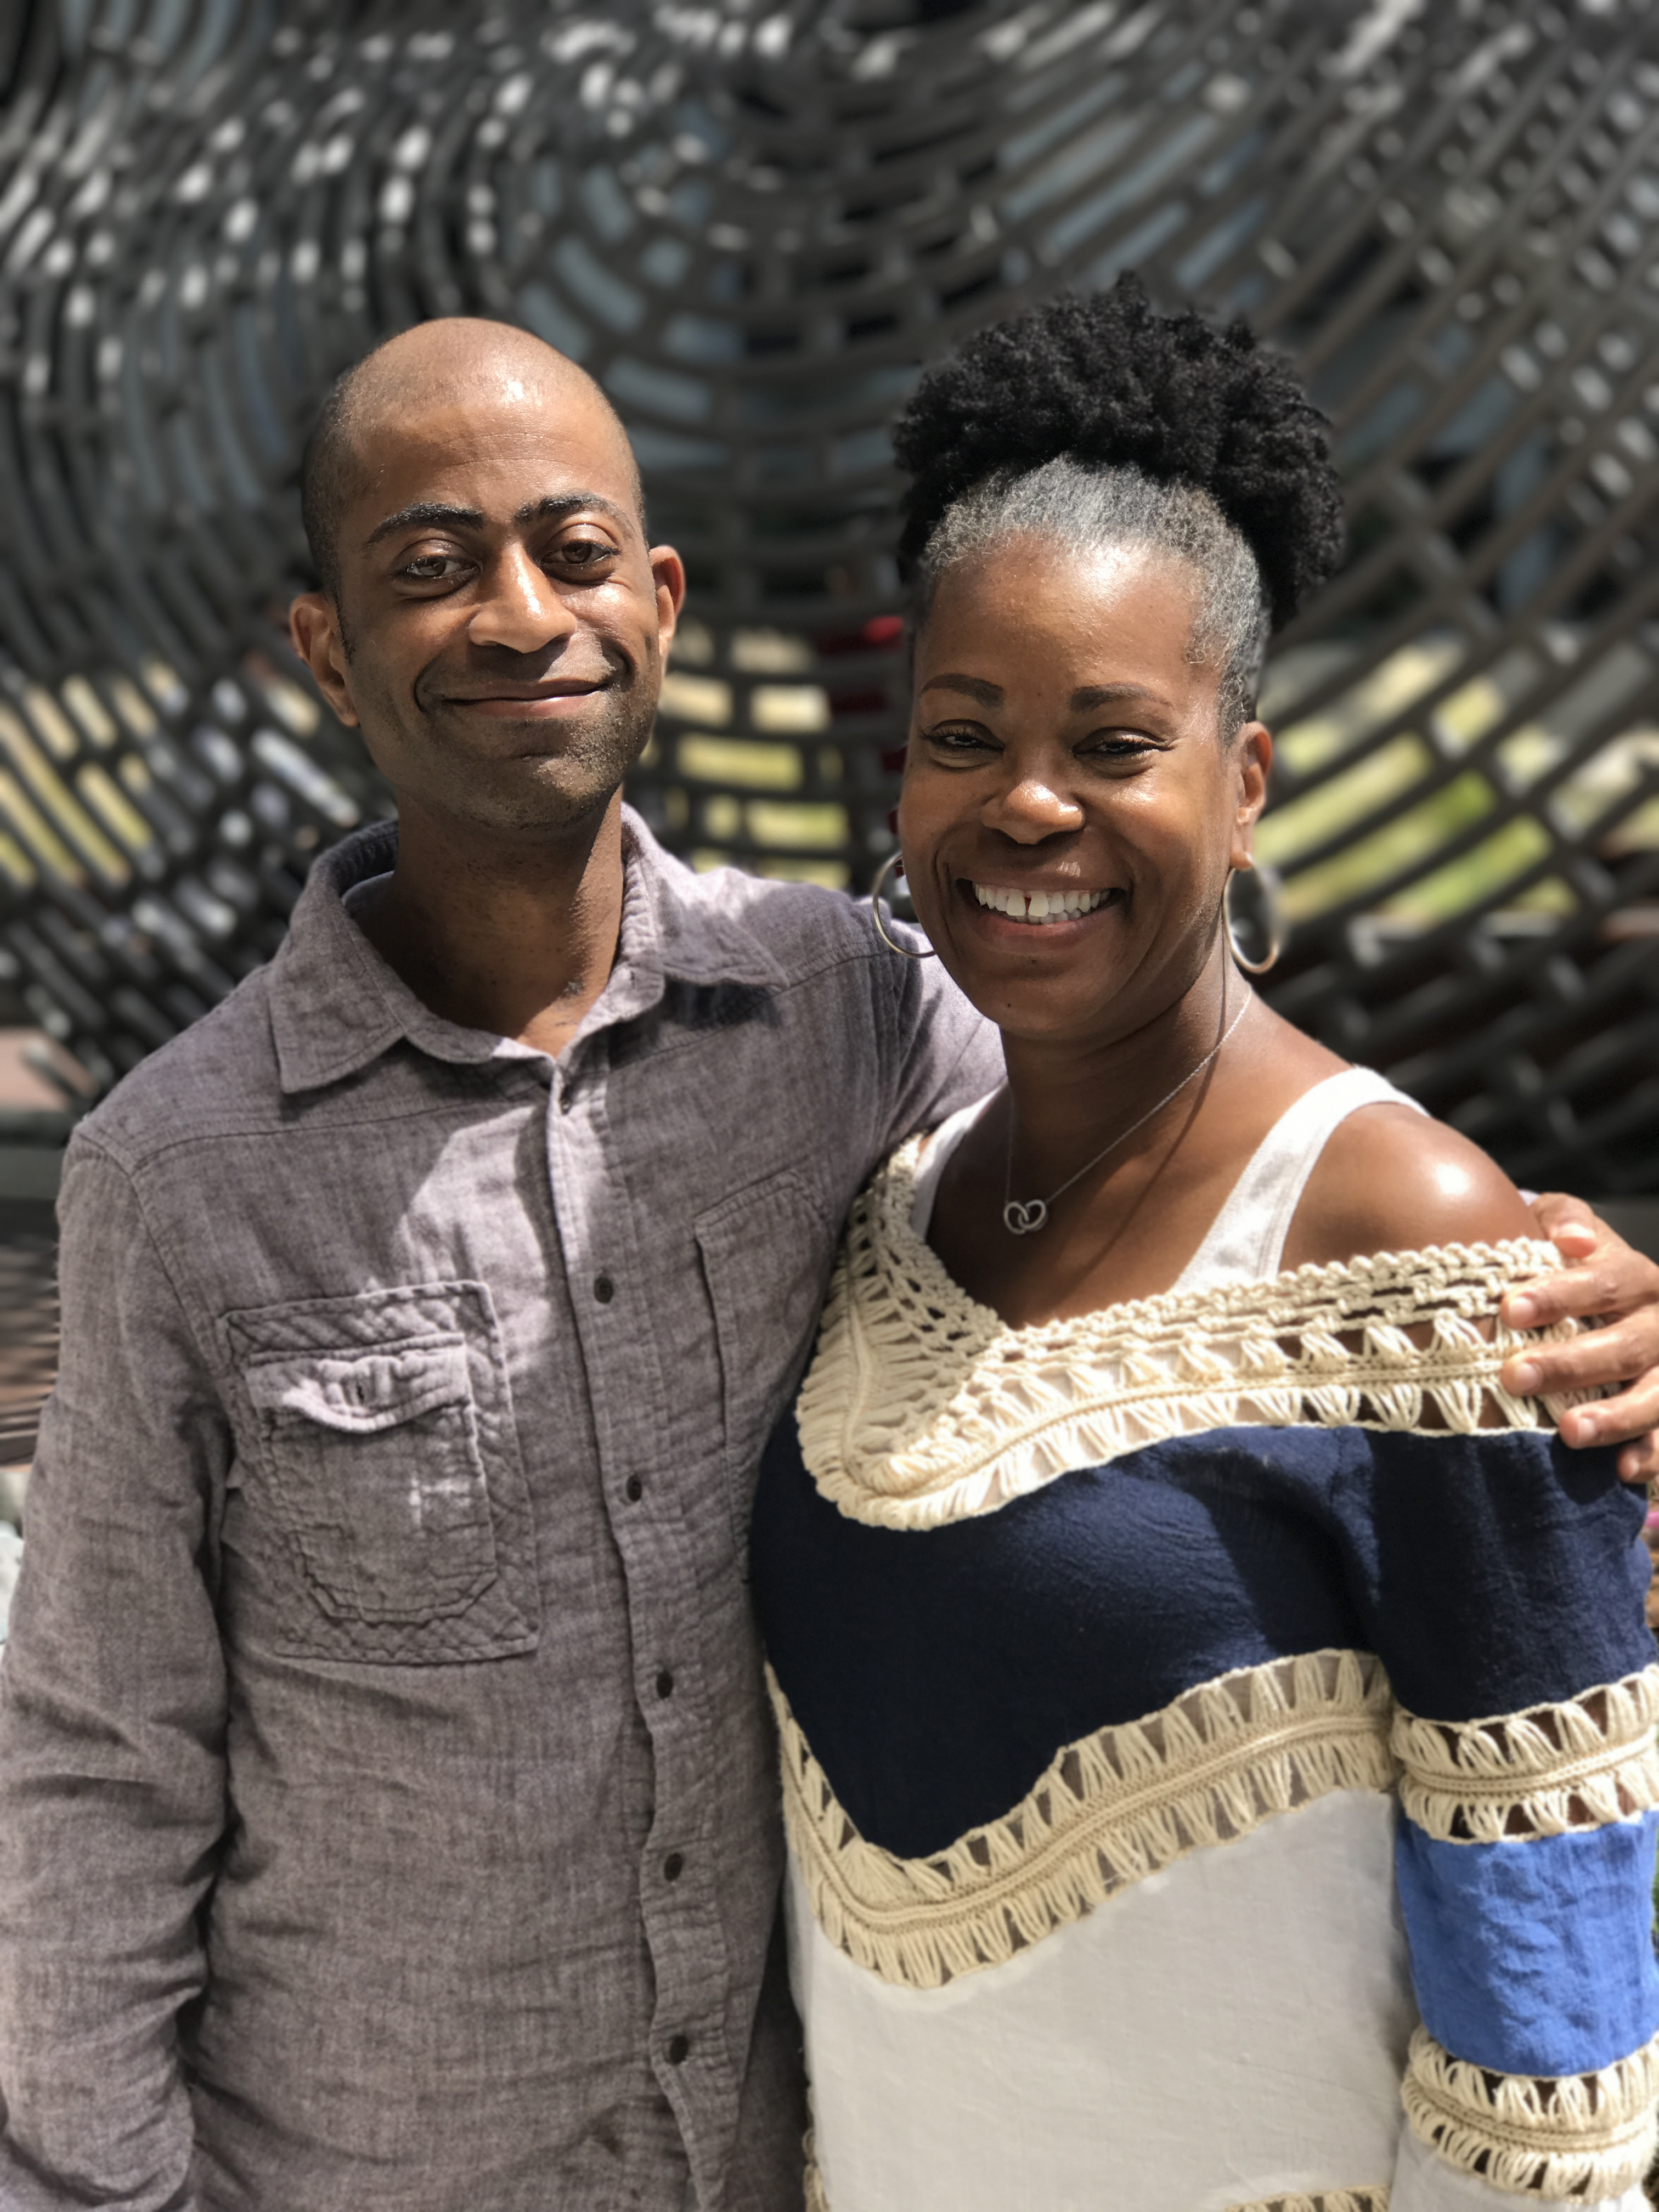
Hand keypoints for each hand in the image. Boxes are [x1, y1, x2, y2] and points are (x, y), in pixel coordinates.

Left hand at [1499, 1194, 1658, 1480]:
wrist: (1593, 1299)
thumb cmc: (1558, 1262)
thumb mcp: (1556, 1226)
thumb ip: (1562, 1219)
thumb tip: (1572, 1239)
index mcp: (1634, 1276)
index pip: (1603, 1282)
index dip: (1559, 1296)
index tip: (1509, 1310)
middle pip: (1625, 1345)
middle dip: (1570, 1364)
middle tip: (1514, 1376)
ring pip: (1656, 1394)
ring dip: (1616, 1416)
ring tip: (1569, 1432)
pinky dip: (1651, 1455)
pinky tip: (1621, 1470)